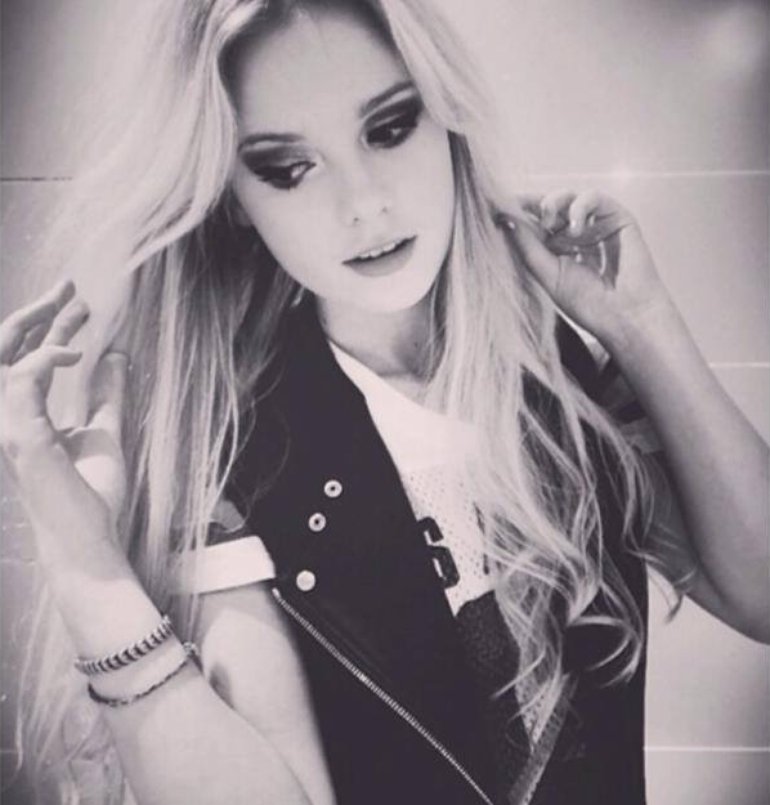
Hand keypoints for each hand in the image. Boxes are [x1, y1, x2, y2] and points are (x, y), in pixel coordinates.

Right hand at [0, 280, 127, 560]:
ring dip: (40, 326)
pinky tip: (77, 352)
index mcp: (25, 417)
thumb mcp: (106, 431)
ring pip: (4, 358)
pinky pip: (22, 380)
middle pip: (6, 351)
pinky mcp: (20, 436)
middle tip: (70, 287)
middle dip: (36, 314)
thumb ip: (107, 395)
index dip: (52, 328)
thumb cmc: (92, 495)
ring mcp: (9, 427)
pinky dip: (47, 358)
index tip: (82, 304)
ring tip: (76, 306)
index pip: (29, 360)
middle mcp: (9, 418)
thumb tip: (116, 355)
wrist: (91, 539)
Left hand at [497, 190, 672, 344]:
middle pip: (548, 205)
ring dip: (553, 202)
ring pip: (568, 196)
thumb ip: (527, 247)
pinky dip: (579, 206)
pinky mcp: (616, 217)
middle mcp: (574, 233)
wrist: (625, 316)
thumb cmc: (587, 303)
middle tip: (521, 213)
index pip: (533, 222)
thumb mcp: (548, 274)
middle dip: (533, 205)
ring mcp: (595, 224)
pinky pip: (593, 197)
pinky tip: (574, 229)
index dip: (518, 212)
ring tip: (549, 222)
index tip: (498, 208)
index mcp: (555, 248)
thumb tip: (504, 220)